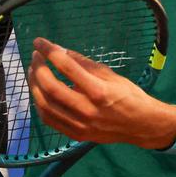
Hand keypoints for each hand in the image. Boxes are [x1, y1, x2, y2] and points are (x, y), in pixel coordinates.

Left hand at [28, 37, 175, 149]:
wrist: (141, 125)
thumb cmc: (128, 95)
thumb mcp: (110, 74)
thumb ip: (84, 64)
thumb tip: (60, 51)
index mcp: (98, 91)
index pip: (67, 67)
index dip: (50, 52)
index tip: (39, 42)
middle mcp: (87, 110)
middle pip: (51, 87)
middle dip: (38, 68)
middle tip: (36, 56)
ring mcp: (80, 125)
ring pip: (45, 105)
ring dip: (35, 86)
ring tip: (34, 72)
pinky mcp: (76, 134)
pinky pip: (49, 119)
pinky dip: (39, 104)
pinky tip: (39, 92)